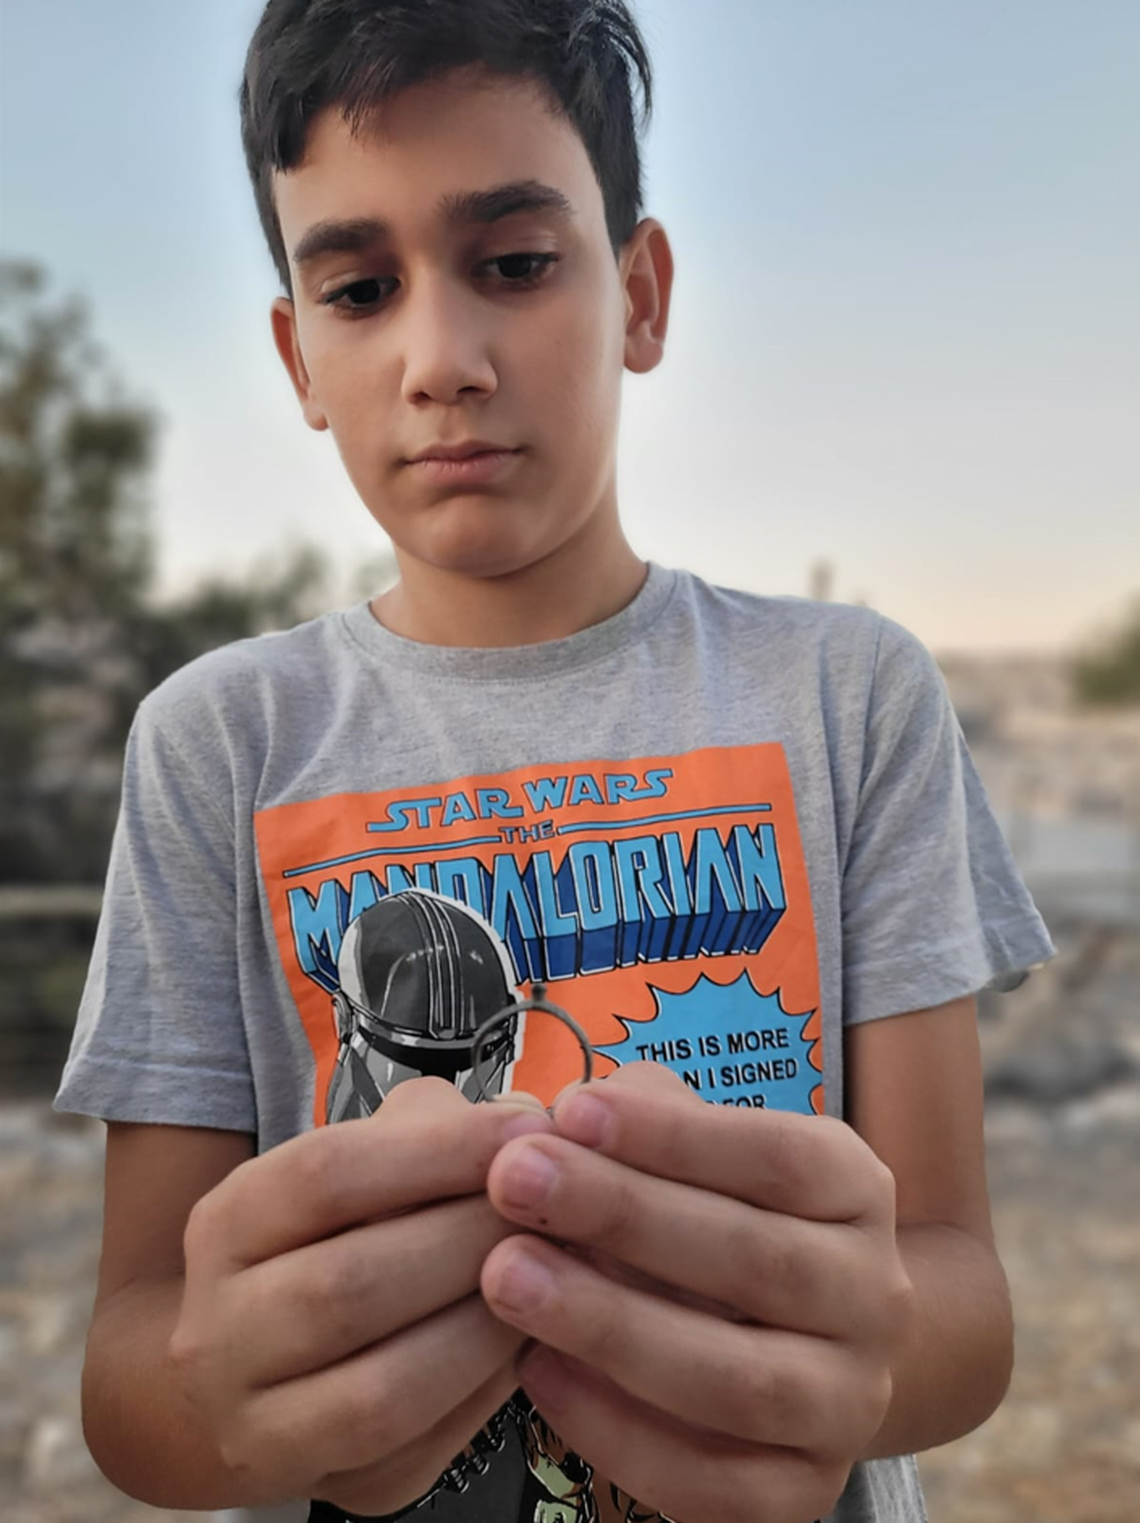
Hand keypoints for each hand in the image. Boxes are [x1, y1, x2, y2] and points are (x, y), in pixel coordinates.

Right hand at [170, 1078, 552, 1513]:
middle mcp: (218, 1333)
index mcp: (228, 1224)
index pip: (324, 1175)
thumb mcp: (359, 1162)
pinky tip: (528, 1341)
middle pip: (352, 1285)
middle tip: (556, 1207)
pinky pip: (418, 1451)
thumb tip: (525, 1124)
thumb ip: (429, 1129)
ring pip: (384, 1388)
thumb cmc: (336, 1238)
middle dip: (471, 1241)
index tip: (525, 1129)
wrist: (256, 1368)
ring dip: (487, 1326)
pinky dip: (485, 1394)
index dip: (436, 1151)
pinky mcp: (330, 1491)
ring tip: (554, 1274)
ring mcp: (261, 1426)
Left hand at [481, 1064, 914, 1522]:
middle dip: (624, 1217)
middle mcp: (872, 1299)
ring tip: (507, 1276)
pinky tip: (538, 1372)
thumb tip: (563, 1124)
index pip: (782, 1159)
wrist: (801, 1342)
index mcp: (857, 1193)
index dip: (674, 1137)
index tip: (572, 1110)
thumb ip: (647, 1123)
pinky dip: (616, 1431)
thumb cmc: (721, 1216)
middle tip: (515, 1181)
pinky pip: (711, 1483)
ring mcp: (846, 1404)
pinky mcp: (801, 1493)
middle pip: (759, 1260)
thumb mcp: (702, 1148)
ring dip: (611, 1327)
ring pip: (740, 1382)